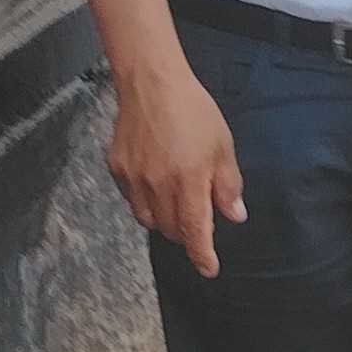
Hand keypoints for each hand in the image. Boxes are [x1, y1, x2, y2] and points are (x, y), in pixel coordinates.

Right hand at [109, 57, 244, 277]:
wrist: (151, 82)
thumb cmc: (193, 111)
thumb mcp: (222, 146)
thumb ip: (227, 185)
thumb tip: (233, 216)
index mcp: (188, 179)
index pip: (194, 229)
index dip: (201, 253)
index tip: (208, 269)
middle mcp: (158, 183)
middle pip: (172, 229)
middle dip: (186, 232)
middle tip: (197, 218)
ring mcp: (134, 177)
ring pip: (149, 219)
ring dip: (165, 220)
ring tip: (176, 201)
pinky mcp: (117, 167)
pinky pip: (133, 199)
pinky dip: (146, 201)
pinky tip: (156, 182)